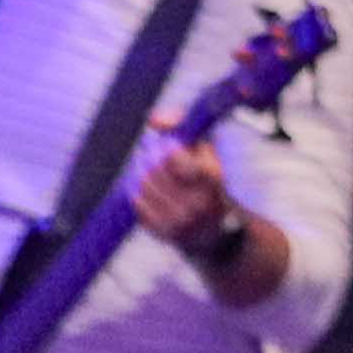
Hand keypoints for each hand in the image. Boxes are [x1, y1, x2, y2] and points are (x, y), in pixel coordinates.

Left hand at [128, 129, 259, 285]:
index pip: (173, 157)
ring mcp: (180, 220)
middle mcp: (197, 202)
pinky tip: (143, 187)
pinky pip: (139, 205)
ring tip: (144, 168)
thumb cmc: (207, 181)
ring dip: (139, 174)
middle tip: (147, 152)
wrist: (215, 231)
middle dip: (148, 158)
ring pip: (143, 187)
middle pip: (154, 171)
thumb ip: (182, 127)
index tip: (166, 144)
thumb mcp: (205, 151)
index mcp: (212, 178)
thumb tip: (152, 119)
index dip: (165, 147)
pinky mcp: (164, 232)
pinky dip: (137, 193)